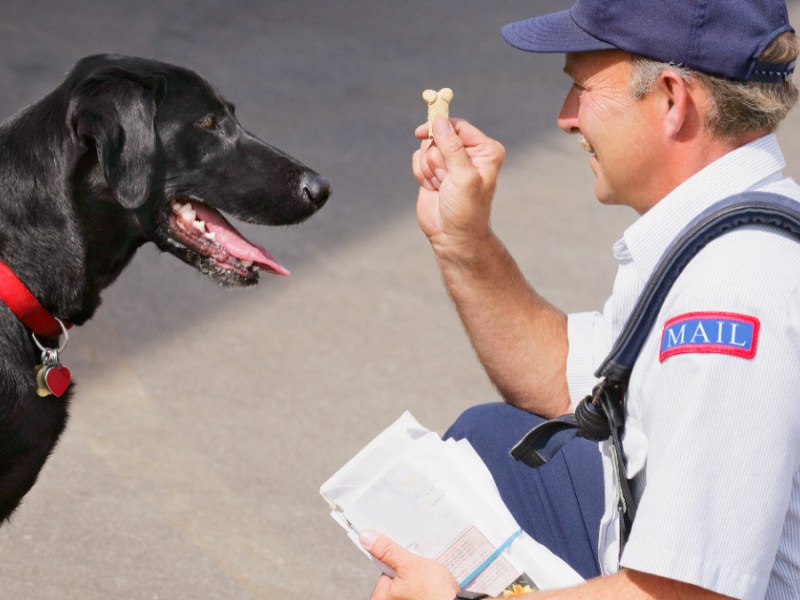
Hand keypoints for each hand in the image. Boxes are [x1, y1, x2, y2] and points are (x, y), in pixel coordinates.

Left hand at [360, 529, 459, 599]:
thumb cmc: (433, 594)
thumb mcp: (409, 565)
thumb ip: (387, 551)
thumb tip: (368, 538)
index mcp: (382, 599)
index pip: (383, 572)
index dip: (395, 560)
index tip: (403, 552)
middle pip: (398, 577)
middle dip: (409, 567)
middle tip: (419, 562)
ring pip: (412, 582)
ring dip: (420, 573)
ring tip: (430, 570)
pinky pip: (423, 589)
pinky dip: (429, 582)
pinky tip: (436, 579)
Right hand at [412, 118, 504, 257]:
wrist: (453, 236)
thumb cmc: (466, 209)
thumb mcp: (463, 176)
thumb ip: (452, 147)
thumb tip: (439, 121)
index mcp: (485, 150)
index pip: (458, 127)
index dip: (440, 127)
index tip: (422, 132)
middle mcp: (468, 152)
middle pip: (439, 135)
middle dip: (436, 158)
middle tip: (445, 179)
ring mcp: (449, 161)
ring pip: (426, 147)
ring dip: (429, 168)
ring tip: (441, 186)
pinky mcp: (433, 169)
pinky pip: (418, 158)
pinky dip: (421, 173)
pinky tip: (433, 188)